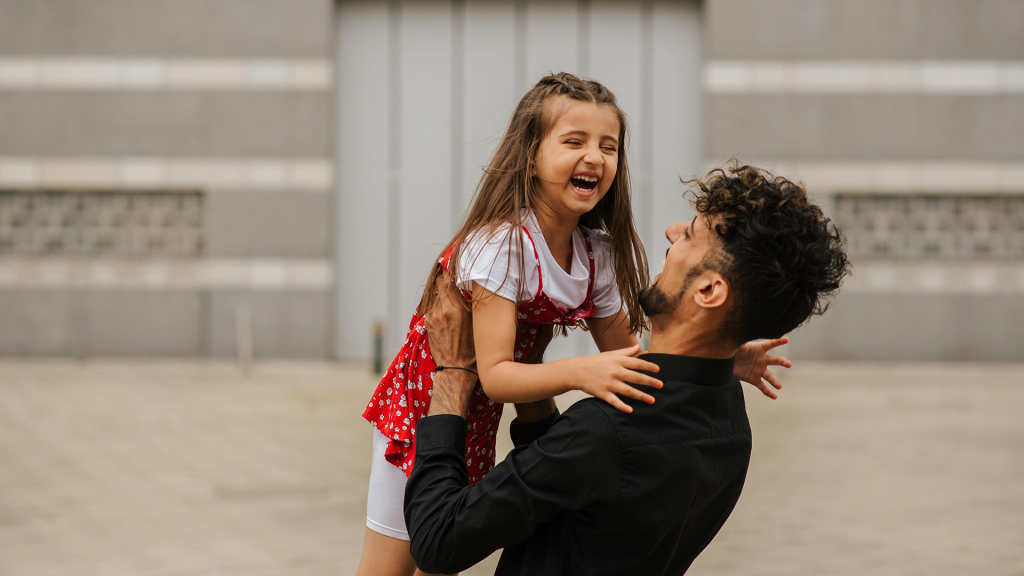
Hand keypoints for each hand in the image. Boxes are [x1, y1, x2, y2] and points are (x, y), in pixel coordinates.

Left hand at [423, 271, 476, 416]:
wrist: (456, 371)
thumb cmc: (473, 350)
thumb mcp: (478, 324)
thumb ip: (472, 304)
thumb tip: (473, 286)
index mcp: (456, 309)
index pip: (449, 280)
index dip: (450, 270)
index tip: (454, 263)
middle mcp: (442, 310)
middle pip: (440, 284)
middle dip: (445, 279)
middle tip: (452, 273)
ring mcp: (432, 317)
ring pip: (435, 295)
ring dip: (442, 292)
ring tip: (451, 291)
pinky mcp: (428, 324)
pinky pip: (432, 306)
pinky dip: (438, 303)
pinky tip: (447, 307)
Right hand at [571, 344, 662, 412]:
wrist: (576, 371)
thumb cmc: (595, 362)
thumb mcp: (610, 354)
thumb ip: (626, 352)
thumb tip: (639, 346)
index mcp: (617, 361)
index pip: (637, 363)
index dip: (648, 366)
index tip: (658, 370)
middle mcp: (615, 372)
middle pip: (636, 378)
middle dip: (650, 382)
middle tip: (661, 385)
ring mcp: (609, 383)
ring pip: (628, 391)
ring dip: (641, 396)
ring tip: (652, 400)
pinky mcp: (602, 393)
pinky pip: (614, 401)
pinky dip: (622, 406)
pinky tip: (631, 410)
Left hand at [733, 337, 791, 399]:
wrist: (725, 362)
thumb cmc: (732, 349)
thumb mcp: (737, 344)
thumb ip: (742, 340)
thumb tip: (741, 333)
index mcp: (759, 349)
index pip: (770, 344)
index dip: (778, 341)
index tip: (786, 340)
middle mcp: (762, 360)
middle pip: (775, 360)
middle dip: (782, 362)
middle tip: (788, 364)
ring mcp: (759, 370)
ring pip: (770, 376)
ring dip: (774, 381)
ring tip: (779, 386)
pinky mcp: (754, 379)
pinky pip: (763, 386)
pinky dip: (768, 392)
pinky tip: (774, 396)